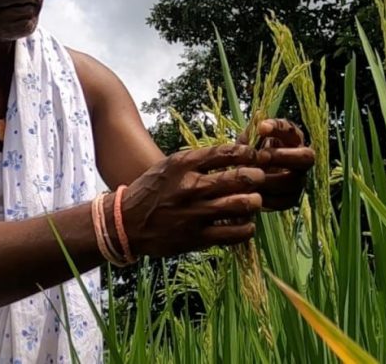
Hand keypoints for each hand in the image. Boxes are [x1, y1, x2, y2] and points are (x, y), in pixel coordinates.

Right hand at [119, 144, 266, 257]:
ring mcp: (195, 214)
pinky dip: (246, 228)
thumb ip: (202, 158)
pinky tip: (245, 223)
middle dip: (257, 176)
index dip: (248, 153)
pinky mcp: (197, 238)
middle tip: (259, 177)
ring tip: (254, 200)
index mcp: (184, 165)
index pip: (226, 152)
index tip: (254, 155)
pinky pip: (235, 234)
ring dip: (254, 201)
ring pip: (242, 205)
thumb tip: (239, 147)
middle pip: (240, 178)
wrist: (126, 223)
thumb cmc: (153, 189)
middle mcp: (191, 187)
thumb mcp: (172, 165)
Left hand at [239, 119, 313, 210]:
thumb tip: (258, 116)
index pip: (291, 130)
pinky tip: (253, 192)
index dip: (278, 128)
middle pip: (306, 157)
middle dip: (284, 157)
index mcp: (291, 139)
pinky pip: (285, 200)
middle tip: (261, 156)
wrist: (247, 178)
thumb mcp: (247, 141)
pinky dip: (268, 198)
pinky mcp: (292, 198)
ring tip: (252, 176)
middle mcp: (301, 159)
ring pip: (294, 181)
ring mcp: (299, 180)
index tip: (261, 127)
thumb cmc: (250, 154)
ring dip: (271, 179)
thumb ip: (252, 131)